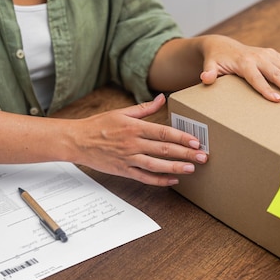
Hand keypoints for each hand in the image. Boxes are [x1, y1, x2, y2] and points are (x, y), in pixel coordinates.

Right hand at [69, 93, 207, 185]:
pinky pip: (144, 177)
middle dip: (186, 153)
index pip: (163, 132)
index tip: (196, 141)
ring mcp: (128, 158)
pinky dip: (159, 180)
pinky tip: (173, 180)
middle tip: (203, 156)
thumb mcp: (121, 112)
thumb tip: (162, 98)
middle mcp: (133, 143)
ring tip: (192, 168)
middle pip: (164, 149)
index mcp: (134, 127)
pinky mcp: (123, 171)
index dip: (181, 137)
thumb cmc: (98, 125)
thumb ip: (144, 108)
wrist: (77, 141)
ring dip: (176, 167)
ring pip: (156, 165)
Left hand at [198, 35, 279, 101]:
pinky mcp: (272, 54)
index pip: (257, 78)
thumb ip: (209, 73)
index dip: (267, 90)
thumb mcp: (210, 65)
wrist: (221, 45)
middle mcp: (258, 57)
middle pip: (276, 74)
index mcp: (244, 62)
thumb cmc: (216, 59)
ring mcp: (267, 54)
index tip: (278, 100)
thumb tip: (206, 78)